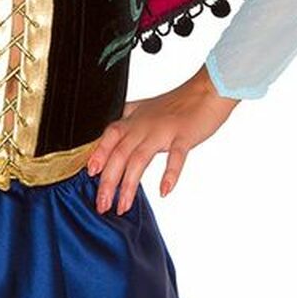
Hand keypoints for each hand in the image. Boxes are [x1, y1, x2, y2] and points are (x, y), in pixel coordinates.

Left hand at [87, 64, 240, 213]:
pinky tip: (164, 191)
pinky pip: (175, 157)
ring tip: (123, 206)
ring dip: (129, 185)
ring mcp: (163, 131)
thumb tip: (111, 135)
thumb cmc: (178, 103)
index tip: (89, 175)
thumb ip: (128, 120)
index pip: (108, 138)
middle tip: (102, 205)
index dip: (97, 155)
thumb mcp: (146, 109)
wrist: (207, 91)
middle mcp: (144, 126)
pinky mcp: (184, 137)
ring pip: (139, 159)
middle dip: (108, 182)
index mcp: (133, 120)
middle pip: (119, 154)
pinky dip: (169, 175)